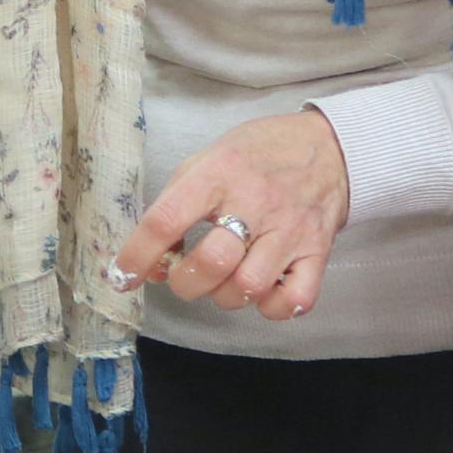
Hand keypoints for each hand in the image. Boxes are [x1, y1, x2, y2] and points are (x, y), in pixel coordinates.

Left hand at [111, 110, 349, 320]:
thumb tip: (151, 264)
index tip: (122, 276)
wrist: (329, 145)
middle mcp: (255, 202)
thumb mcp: (207, 159)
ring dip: (224, 296)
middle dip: (184, 282)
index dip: (137, 255)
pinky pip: (295, 300)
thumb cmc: (258, 154)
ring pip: (248, 287)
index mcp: (219, 174)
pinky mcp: (318, 251)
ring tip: (223, 281)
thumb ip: (175, 206)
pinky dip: (272, 307)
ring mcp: (290, 230)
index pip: (166, 220)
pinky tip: (261, 291)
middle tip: (184, 276)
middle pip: (211, 263)